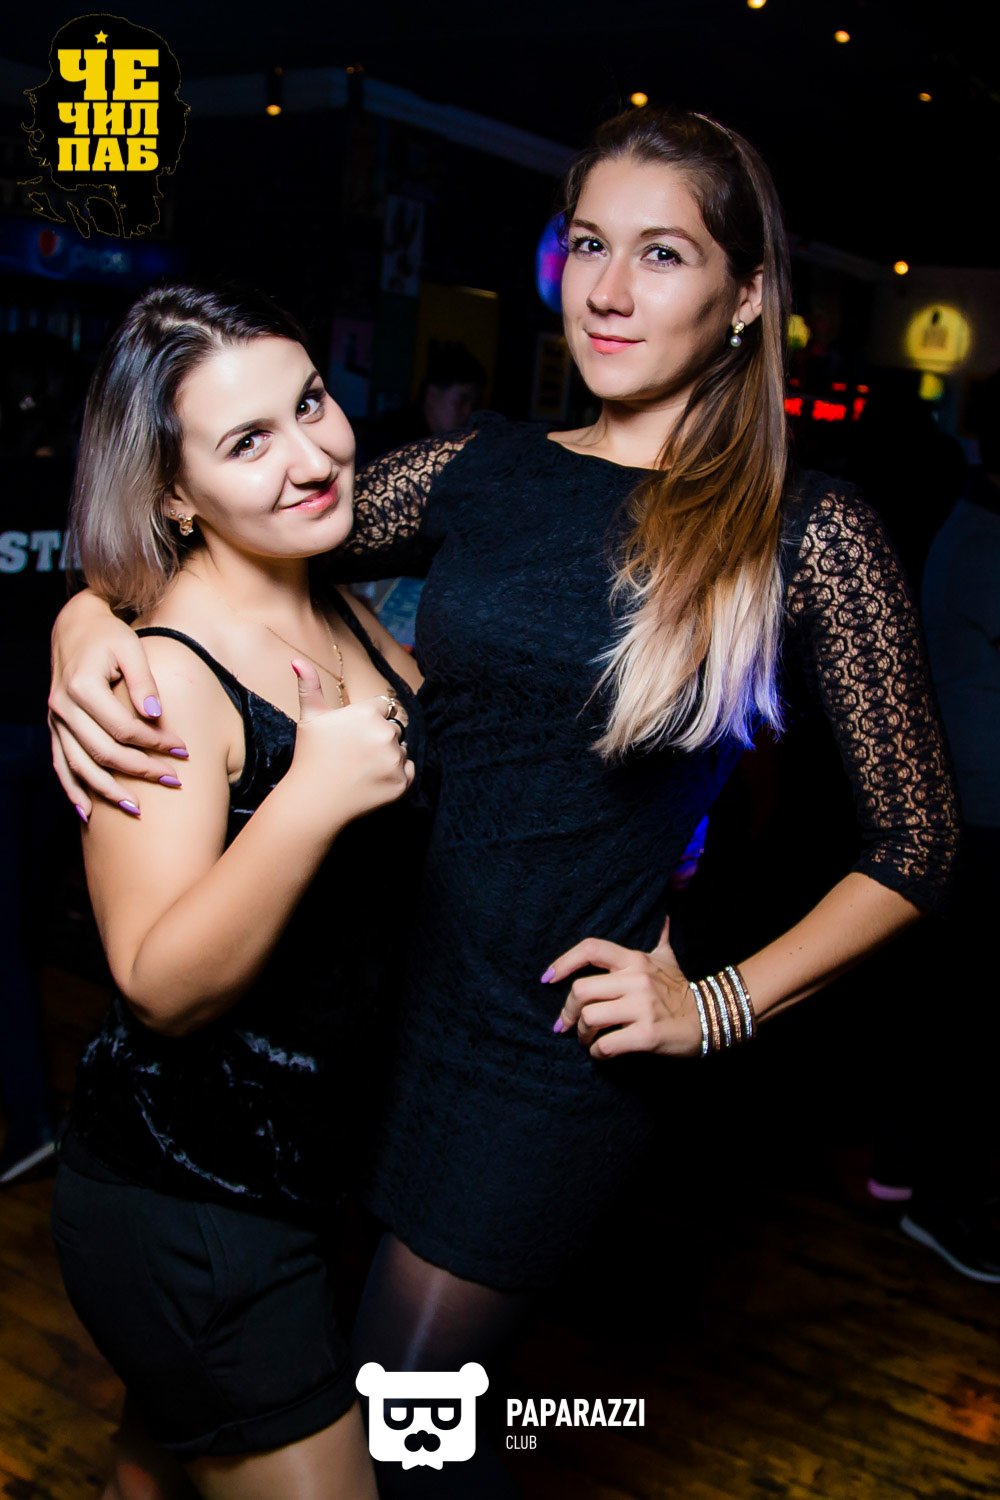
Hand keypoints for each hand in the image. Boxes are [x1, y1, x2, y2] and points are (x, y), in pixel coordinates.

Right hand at [49, 592, 188, 816]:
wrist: (74, 627)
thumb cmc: (108, 636)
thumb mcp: (131, 648)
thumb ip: (143, 681)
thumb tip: (155, 714)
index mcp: (82, 686)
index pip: (123, 728)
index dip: (155, 743)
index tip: (183, 750)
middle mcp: (63, 707)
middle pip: (103, 752)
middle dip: (140, 770)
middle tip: (173, 780)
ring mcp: (55, 720)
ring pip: (79, 766)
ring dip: (107, 790)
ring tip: (136, 808)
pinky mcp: (55, 728)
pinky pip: (60, 765)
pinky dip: (73, 790)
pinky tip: (88, 812)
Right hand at [291, 660, 413, 827]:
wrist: (314, 801)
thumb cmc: (310, 757)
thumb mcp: (310, 718)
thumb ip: (310, 686)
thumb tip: (297, 660)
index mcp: (367, 713)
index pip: (383, 707)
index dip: (368, 719)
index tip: (353, 735)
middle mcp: (386, 733)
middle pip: (393, 729)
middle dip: (379, 737)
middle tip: (355, 754)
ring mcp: (396, 759)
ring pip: (401, 749)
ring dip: (388, 756)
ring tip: (362, 768)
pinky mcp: (403, 782)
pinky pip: (408, 770)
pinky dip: (396, 775)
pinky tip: (373, 780)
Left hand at [544, 918, 701, 1058]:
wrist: (711, 1018)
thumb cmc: (681, 989)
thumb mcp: (668, 958)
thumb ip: (659, 937)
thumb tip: (662, 913)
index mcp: (635, 960)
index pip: (591, 949)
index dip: (563, 962)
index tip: (547, 978)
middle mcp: (636, 980)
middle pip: (581, 990)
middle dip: (568, 1012)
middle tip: (567, 1024)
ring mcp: (642, 1008)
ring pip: (590, 1018)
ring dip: (582, 1035)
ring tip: (587, 1040)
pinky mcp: (648, 1035)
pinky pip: (606, 1045)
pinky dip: (598, 1053)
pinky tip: (601, 1053)